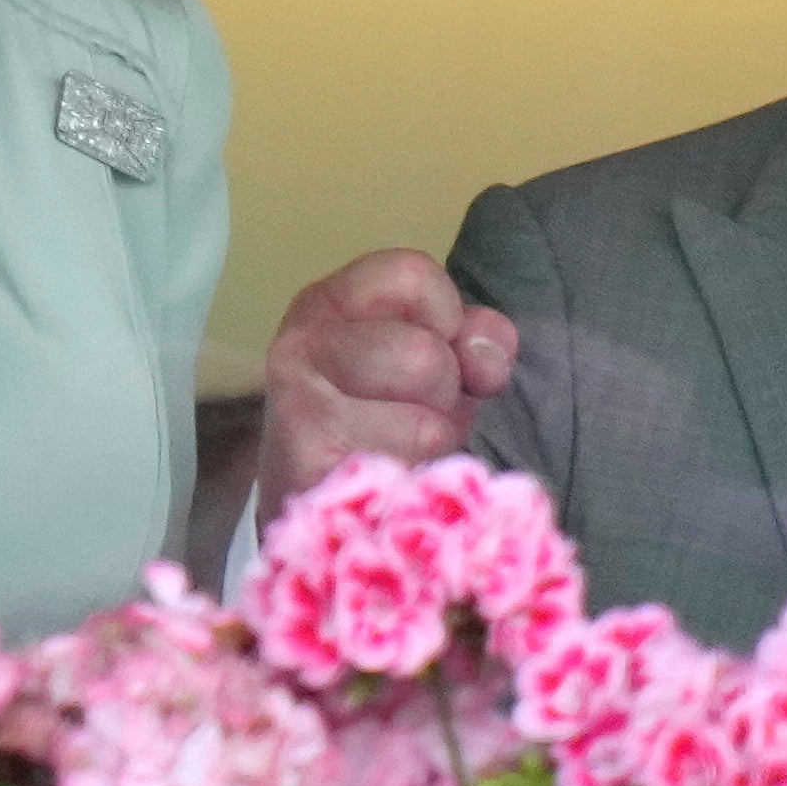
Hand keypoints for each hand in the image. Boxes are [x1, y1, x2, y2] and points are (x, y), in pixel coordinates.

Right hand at [254, 250, 518, 523]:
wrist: (317, 511)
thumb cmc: (386, 421)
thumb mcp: (437, 360)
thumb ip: (477, 339)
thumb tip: (488, 361)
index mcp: (332, 301)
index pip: (414, 274)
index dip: (448, 320)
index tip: (432, 352)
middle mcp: (301, 343)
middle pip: (426, 356)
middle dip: (444, 395)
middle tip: (408, 415)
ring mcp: (298, 409)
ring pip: (426, 424)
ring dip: (433, 445)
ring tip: (397, 450)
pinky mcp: (309, 475)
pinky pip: (408, 476)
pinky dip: (415, 486)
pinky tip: (385, 485)